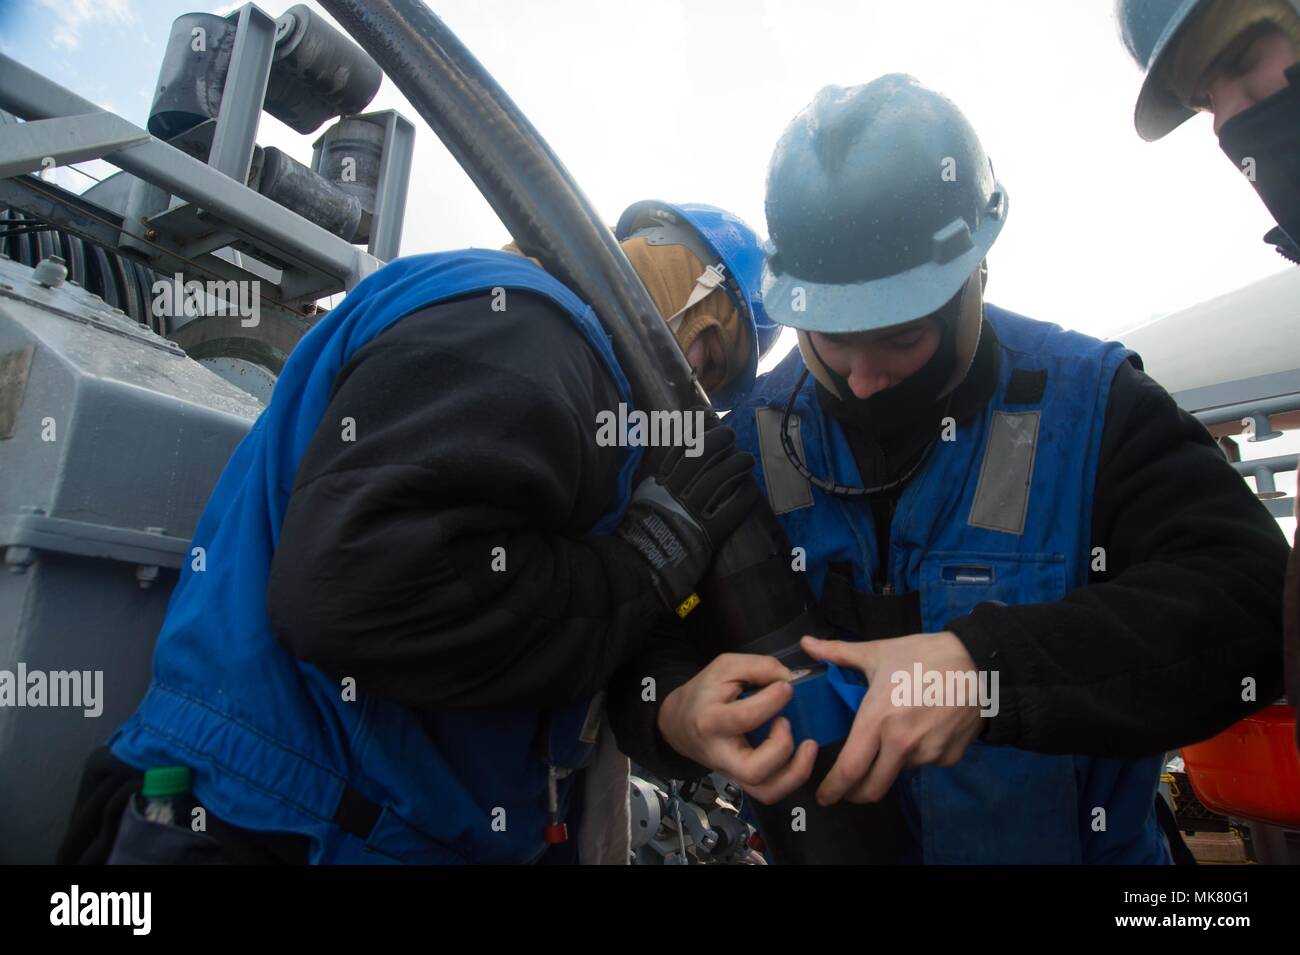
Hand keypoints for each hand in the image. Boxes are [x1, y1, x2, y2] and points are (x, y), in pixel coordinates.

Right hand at [616, 419, 759, 612]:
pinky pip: (731, 511)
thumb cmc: (641, 533)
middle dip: (719, 440)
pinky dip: (744, 497)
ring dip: (737, 464)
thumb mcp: (641, 498)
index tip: (706, 415)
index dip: (695, 427)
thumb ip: (653, 479)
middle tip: (731, 434)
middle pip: (700, 455)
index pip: (678, 447)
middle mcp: (674, 494)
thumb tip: (669, 458)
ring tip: (746, 459)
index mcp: (657, 483)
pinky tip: (751, 488)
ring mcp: (691, 513)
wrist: (639, 568)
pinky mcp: (708, 535)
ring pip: (719, 479)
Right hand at [657, 653, 818, 803]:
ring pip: (766, 792)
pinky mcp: (744, 781)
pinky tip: (801, 756)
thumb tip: (790, 678)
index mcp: (710, 721)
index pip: (744, 717)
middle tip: (786, 721)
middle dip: (781, 746)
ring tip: (807, 744)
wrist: (679, 723)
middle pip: (753, 770)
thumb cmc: (704, 693)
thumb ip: (759, 667)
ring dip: (795, 771)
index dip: (773, 700)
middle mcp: (721, 754)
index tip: (786, 686)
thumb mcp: (725, 667)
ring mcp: (733, 773)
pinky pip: (771, 793)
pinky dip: (792, 778)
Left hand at [803, 631, 984, 805]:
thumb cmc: (924, 655)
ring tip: (893, 738)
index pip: (849, 770)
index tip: (823, 796)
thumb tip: (806, 643)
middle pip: (872, 789)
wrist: (980, 665)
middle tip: (848, 787)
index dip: (833, 789)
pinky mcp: (948, 758)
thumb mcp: (878, 652)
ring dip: (888, 766)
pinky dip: (916, 755)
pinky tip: (921, 731)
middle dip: (855, 793)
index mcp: (878, 720)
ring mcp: (927, 754)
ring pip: (897, 773)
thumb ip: (837, 652)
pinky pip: (924, 764)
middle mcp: (901, 744)